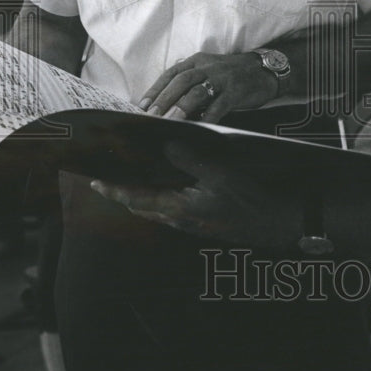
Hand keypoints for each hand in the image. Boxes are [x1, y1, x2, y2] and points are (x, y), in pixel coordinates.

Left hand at [90, 142, 298, 248]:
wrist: (274, 225)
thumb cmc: (250, 202)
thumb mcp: (221, 174)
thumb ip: (191, 160)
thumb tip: (167, 145)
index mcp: (179, 209)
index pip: (137, 199)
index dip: (114, 190)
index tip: (95, 181)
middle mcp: (179, 220)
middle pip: (140, 206)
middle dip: (122, 193)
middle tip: (106, 177)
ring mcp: (188, 224)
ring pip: (154, 209)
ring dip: (138, 195)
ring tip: (128, 178)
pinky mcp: (198, 222)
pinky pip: (168, 210)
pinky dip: (157, 197)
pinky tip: (162, 184)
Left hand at [139, 51, 277, 122]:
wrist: (264, 70)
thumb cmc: (231, 75)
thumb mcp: (209, 71)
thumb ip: (190, 83)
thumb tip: (166, 106)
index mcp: (197, 61)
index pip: (171, 73)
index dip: (155, 89)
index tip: (142, 106)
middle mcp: (208, 67)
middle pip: (181, 81)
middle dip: (164, 99)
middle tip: (151, 116)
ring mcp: (222, 80)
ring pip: (197, 92)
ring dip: (181, 108)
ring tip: (169, 121)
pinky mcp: (235, 92)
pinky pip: (218, 106)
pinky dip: (207, 117)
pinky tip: (198, 127)